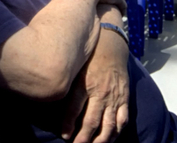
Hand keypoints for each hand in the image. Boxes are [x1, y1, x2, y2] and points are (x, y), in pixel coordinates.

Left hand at [61, 27, 129, 142]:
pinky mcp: (124, 97)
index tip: (64, 136)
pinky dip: (117, 131)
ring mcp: (113, 96)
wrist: (111, 43)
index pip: (74, 108)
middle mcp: (99, 92)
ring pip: (108, 124)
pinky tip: (111, 139)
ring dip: (101, 140)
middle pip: (91, 121)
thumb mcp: (74, 66)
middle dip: (83, 138)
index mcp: (84, 83)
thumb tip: (52, 95)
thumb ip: (67, 82)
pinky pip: (122, 119)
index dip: (68, 124)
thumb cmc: (88, 55)